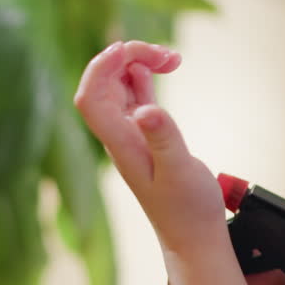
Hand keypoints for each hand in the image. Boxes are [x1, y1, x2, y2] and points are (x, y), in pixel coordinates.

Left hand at [74, 41, 226, 255]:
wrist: (194, 235)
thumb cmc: (189, 209)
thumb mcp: (181, 170)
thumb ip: (164, 138)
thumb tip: (145, 110)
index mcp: (121, 144)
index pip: (90, 98)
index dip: (100, 68)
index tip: (127, 50)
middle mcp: (120, 136)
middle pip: (104, 84)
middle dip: (128, 57)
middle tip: (166, 55)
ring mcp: (132, 134)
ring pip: (120, 85)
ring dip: (139, 63)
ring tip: (172, 58)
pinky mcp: (147, 135)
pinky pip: (135, 95)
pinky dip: (146, 76)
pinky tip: (164, 68)